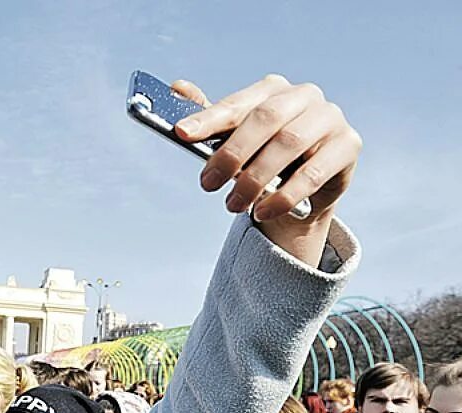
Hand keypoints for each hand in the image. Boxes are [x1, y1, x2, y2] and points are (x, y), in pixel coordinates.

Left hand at [173, 74, 361, 222]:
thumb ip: (210, 118)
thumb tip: (176, 87)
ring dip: (255, 179)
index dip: (208, 118)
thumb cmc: (265, 156)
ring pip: (289, 145)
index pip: (237, 104)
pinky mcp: (348, 145)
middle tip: (207, 184)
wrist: (306, 189)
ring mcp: (330, 118)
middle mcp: (304, 95)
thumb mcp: (235, 140)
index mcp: (272, 89)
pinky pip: (313, 173)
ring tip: (232, 204)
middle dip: (231, 154)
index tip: (181, 134)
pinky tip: (262, 212)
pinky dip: (283, 196)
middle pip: (265, 120)